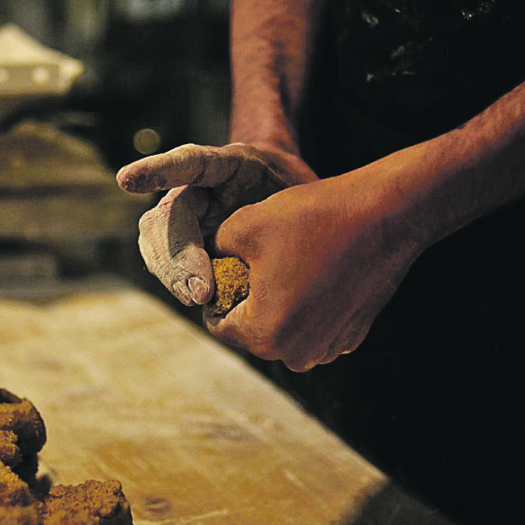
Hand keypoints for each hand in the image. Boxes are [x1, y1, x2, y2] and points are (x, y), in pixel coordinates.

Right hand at [116, 142, 316, 305]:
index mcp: (223, 164)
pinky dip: (174, 281)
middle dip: (178, 255)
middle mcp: (192, 186)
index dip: (158, 170)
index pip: (188, 162)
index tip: (127, 181)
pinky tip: (193, 296)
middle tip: (200, 290)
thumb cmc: (292, 193)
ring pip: (156, 240)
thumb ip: (285, 212)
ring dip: (171, 273)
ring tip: (195, 298)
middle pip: (167, 215)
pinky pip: (163, 260)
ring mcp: (180, 214)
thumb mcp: (298, 193)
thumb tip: (276, 249)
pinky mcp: (178, 241)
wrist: (281, 197)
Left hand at [207, 164, 425, 370]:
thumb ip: (212, 251)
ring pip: (282, 328)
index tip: (224, 264)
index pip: (218, 323)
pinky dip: (306, 302)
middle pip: (250, 329)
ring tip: (285, 261)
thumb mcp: (241, 226)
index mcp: (265, 336)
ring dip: (276, 301)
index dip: (215, 292)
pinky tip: (314, 268)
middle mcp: (298, 354)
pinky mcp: (353, 335)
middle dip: (245, 298)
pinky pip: (312, 323)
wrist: (386, 213)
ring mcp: (330, 348)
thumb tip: (206, 262)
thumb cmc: (312, 218)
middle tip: (254, 259)